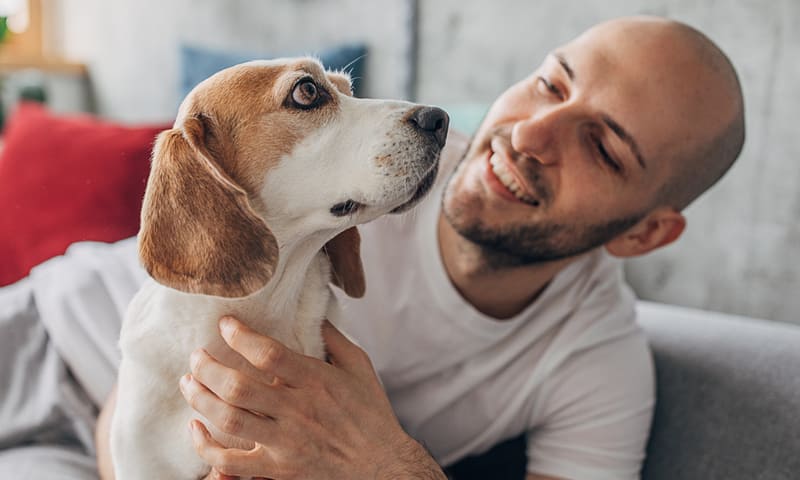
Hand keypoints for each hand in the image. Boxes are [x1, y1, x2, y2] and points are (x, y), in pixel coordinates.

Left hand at [180, 316, 444, 479]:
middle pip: (238, 386)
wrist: (383, 468)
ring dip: (200, 399)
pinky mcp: (278, 470)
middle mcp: (298, 412)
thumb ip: (334, 338)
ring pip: (229, 420)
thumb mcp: (360, 368)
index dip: (240, 335)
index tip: (225, 324)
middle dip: (208, 366)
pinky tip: (196, 428)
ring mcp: (285, 443)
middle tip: (197, 355)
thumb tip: (313, 310)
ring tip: (189, 382)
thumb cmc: (372, 415)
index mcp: (317, 382)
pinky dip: (206, 447)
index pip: (268, 354)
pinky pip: (230, 463)